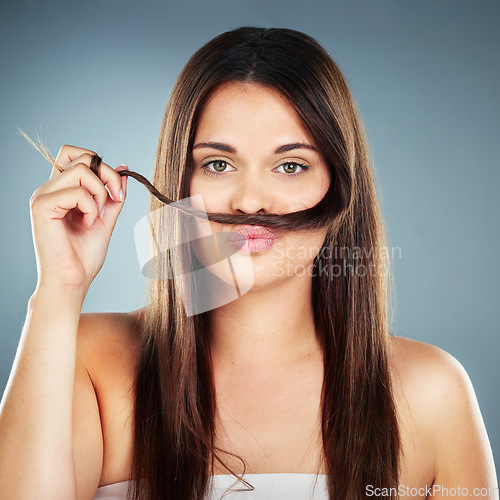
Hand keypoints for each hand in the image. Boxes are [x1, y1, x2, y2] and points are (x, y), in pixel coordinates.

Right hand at [29, 144, 127, 293]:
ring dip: (100, 193)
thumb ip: (113, 195)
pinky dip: (91, 208)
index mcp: (60, 190)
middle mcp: (48, 189)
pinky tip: (87, 225)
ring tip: (97, 217)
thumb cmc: (84, 256)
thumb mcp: (105, 219)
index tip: (116, 190)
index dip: (99, 164)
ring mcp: (42, 196)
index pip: (74, 154)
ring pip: (81, 169)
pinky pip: (77, 191)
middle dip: (107, 174)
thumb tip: (123, 168)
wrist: (73, 281)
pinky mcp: (42, 206)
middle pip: (81, 156)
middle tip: (115, 199)